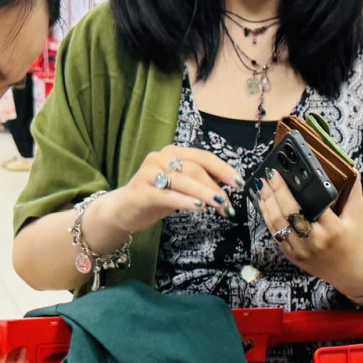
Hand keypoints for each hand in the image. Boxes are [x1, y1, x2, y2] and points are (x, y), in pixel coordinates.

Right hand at [96, 147, 239, 240]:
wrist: (123, 210)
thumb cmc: (156, 197)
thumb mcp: (181, 187)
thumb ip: (200, 183)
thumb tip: (228, 189)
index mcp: (172, 152)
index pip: (203, 157)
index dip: (223, 169)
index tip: (239, 183)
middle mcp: (160, 158)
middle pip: (195, 169)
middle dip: (215, 187)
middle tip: (228, 205)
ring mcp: (148, 173)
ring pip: (183, 181)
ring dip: (205, 194)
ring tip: (219, 205)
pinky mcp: (141, 191)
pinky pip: (167, 195)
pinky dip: (185, 200)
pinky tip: (198, 207)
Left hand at [260, 170, 362, 292]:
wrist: (351, 272)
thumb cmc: (355, 240)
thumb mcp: (358, 214)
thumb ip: (353, 190)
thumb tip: (347, 166)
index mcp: (333, 229)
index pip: (309, 205)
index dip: (290, 189)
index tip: (280, 173)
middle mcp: (315, 241)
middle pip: (288, 214)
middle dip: (275, 192)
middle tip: (268, 176)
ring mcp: (301, 251)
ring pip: (277, 225)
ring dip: (267, 204)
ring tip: (262, 187)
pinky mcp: (293, 257)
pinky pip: (276, 236)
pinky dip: (268, 219)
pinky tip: (264, 205)